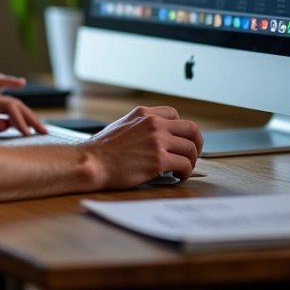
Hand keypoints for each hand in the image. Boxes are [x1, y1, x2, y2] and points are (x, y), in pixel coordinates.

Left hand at [0, 73, 47, 136]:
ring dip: (24, 111)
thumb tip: (6, 124)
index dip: (20, 119)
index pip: (5, 105)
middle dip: (28, 116)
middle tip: (43, 130)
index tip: (29, 134)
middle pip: (11, 101)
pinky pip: (1, 97)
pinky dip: (12, 97)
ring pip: (8, 99)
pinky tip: (21, 89)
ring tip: (39, 125)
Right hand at [85, 106, 202, 185]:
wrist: (93, 162)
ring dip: (191, 161)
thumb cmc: (104, 149)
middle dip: (196, 143)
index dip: (180, 130)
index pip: (174, 115)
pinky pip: (185, 164)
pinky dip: (185, 173)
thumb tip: (155, 136)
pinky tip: (177, 177)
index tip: (179, 141)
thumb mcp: (123, 125)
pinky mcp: (159, 159)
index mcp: (144, 113)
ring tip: (182, 169)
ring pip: (191, 148)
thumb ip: (141, 125)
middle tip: (191, 155)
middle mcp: (154, 123)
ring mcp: (157, 140)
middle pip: (190, 129)